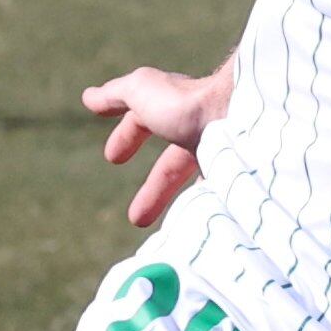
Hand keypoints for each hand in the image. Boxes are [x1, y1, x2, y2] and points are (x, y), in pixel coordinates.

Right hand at [83, 62, 231, 226]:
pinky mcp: (239, 181)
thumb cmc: (187, 103)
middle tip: (135, 219)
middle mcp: (203, 130)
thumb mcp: (142, 93)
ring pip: (200, 184)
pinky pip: (222, 201)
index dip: (128, 137)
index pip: (147, 122)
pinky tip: (198, 233)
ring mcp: (224, 155)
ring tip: (171, 238)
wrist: (241, 120)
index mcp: (177, 109)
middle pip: (175, 163)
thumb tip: (89, 97)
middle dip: (155, 189)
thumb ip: (117, 95)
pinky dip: (208, 213)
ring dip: (181, 207)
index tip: (113, 159)